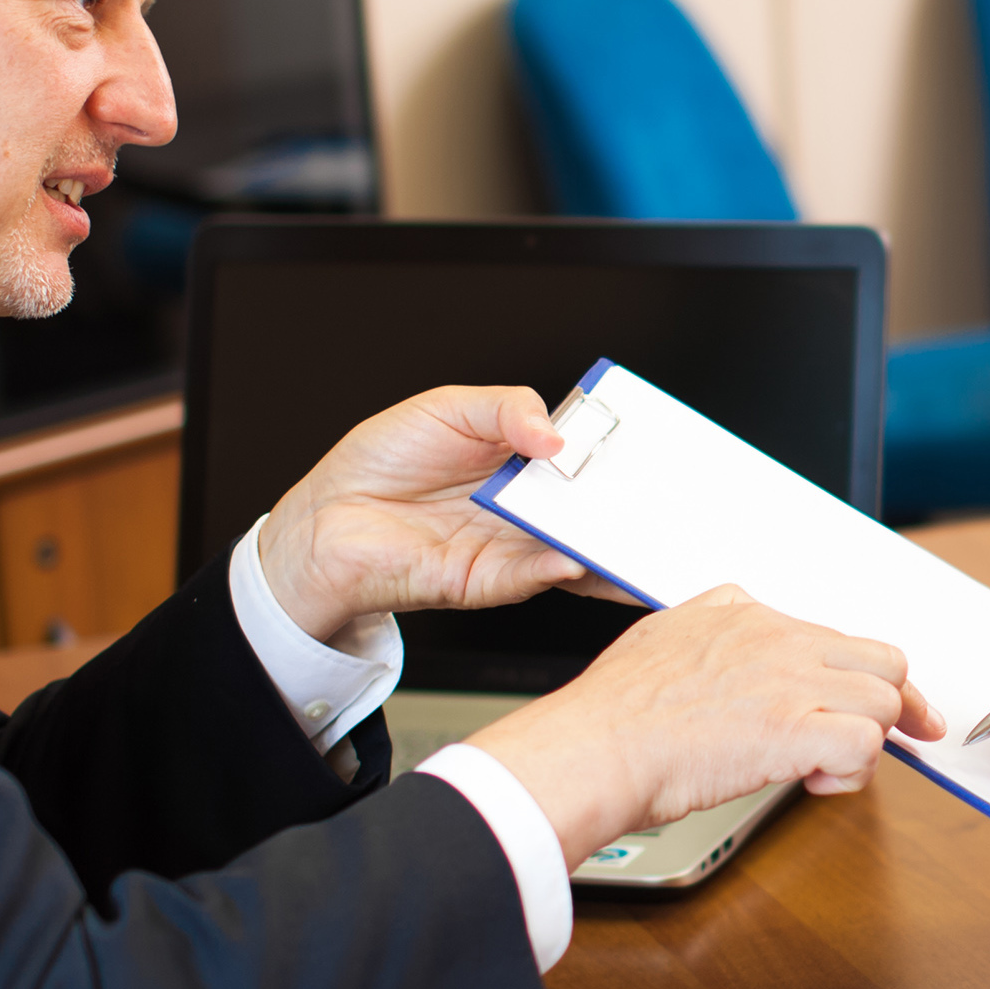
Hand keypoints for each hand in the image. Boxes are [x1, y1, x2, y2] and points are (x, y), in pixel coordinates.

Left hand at [258, 385, 627, 640]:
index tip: (651, 453)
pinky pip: (532, 577)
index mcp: (520, 461)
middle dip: (628, 508)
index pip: (583, 461)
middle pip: (589, 510)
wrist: (325, 519)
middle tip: (664, 500)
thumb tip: (557, 436)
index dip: (617, 458)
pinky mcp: (487, 581)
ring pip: (574, 549)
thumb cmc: (379, 460)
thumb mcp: (447, 408)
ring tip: (639, 539)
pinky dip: (557, 568)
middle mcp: (523, 507)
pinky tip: (574, 557)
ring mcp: (509, 546)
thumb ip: (507, 410)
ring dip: (607, 548)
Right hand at [471, 587, 943, 858]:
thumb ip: (712, 613)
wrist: (595, 747)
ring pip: (885, 703)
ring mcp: (790, 683)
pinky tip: (816, 783)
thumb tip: (735, 606)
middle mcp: (780, 641)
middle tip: (895, 743)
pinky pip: (865, 745)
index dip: (869, 681)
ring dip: (866, 744)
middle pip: (885, 663)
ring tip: (822, 769)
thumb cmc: (617, 710)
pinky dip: (854, 773)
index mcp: (753, 618)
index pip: (844, 640)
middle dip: (895, 708)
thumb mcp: (666, 629)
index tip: (889, 709)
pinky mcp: (793, 730)